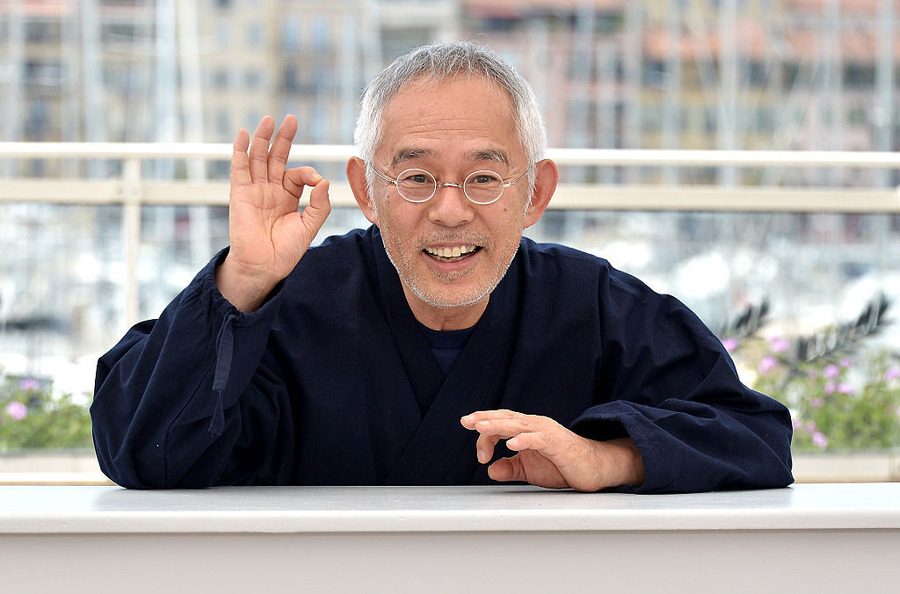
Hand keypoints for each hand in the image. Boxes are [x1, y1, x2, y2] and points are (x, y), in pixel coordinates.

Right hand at [216, 115, 330, 311]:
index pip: (298, 174)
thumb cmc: (286, 251)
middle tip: (291, 118)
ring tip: (269, 120)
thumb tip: (323, 181)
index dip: (309, 173)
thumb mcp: (309, 226)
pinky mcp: (240, 194)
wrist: (264, 267)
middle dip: (284, 138)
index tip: (315, 182)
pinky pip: (239, 169)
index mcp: (287, 196)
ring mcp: (255, 190)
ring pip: (258, 158)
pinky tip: (244, 135)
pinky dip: (241, 151)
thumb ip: (319, 205)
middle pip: (276, 157)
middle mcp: (270, 190)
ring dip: (263, 138)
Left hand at [460, 409, 644, 491]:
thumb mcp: (530, 470)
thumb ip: (510, 468)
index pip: (500, 425)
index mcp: (527, 429)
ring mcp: (546, 432)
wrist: (593, 468)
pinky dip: (523, 440)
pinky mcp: (556, 443)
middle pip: (505, 418)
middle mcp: (535, 425)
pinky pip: (537, 439)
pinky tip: (511, 444)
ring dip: (498, 426)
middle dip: (484, 419)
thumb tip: (491, 471)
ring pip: (518, 425)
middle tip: (466, 421)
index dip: (485, 436)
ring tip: (481, 427)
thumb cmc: (562, 466)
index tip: (481, 456)